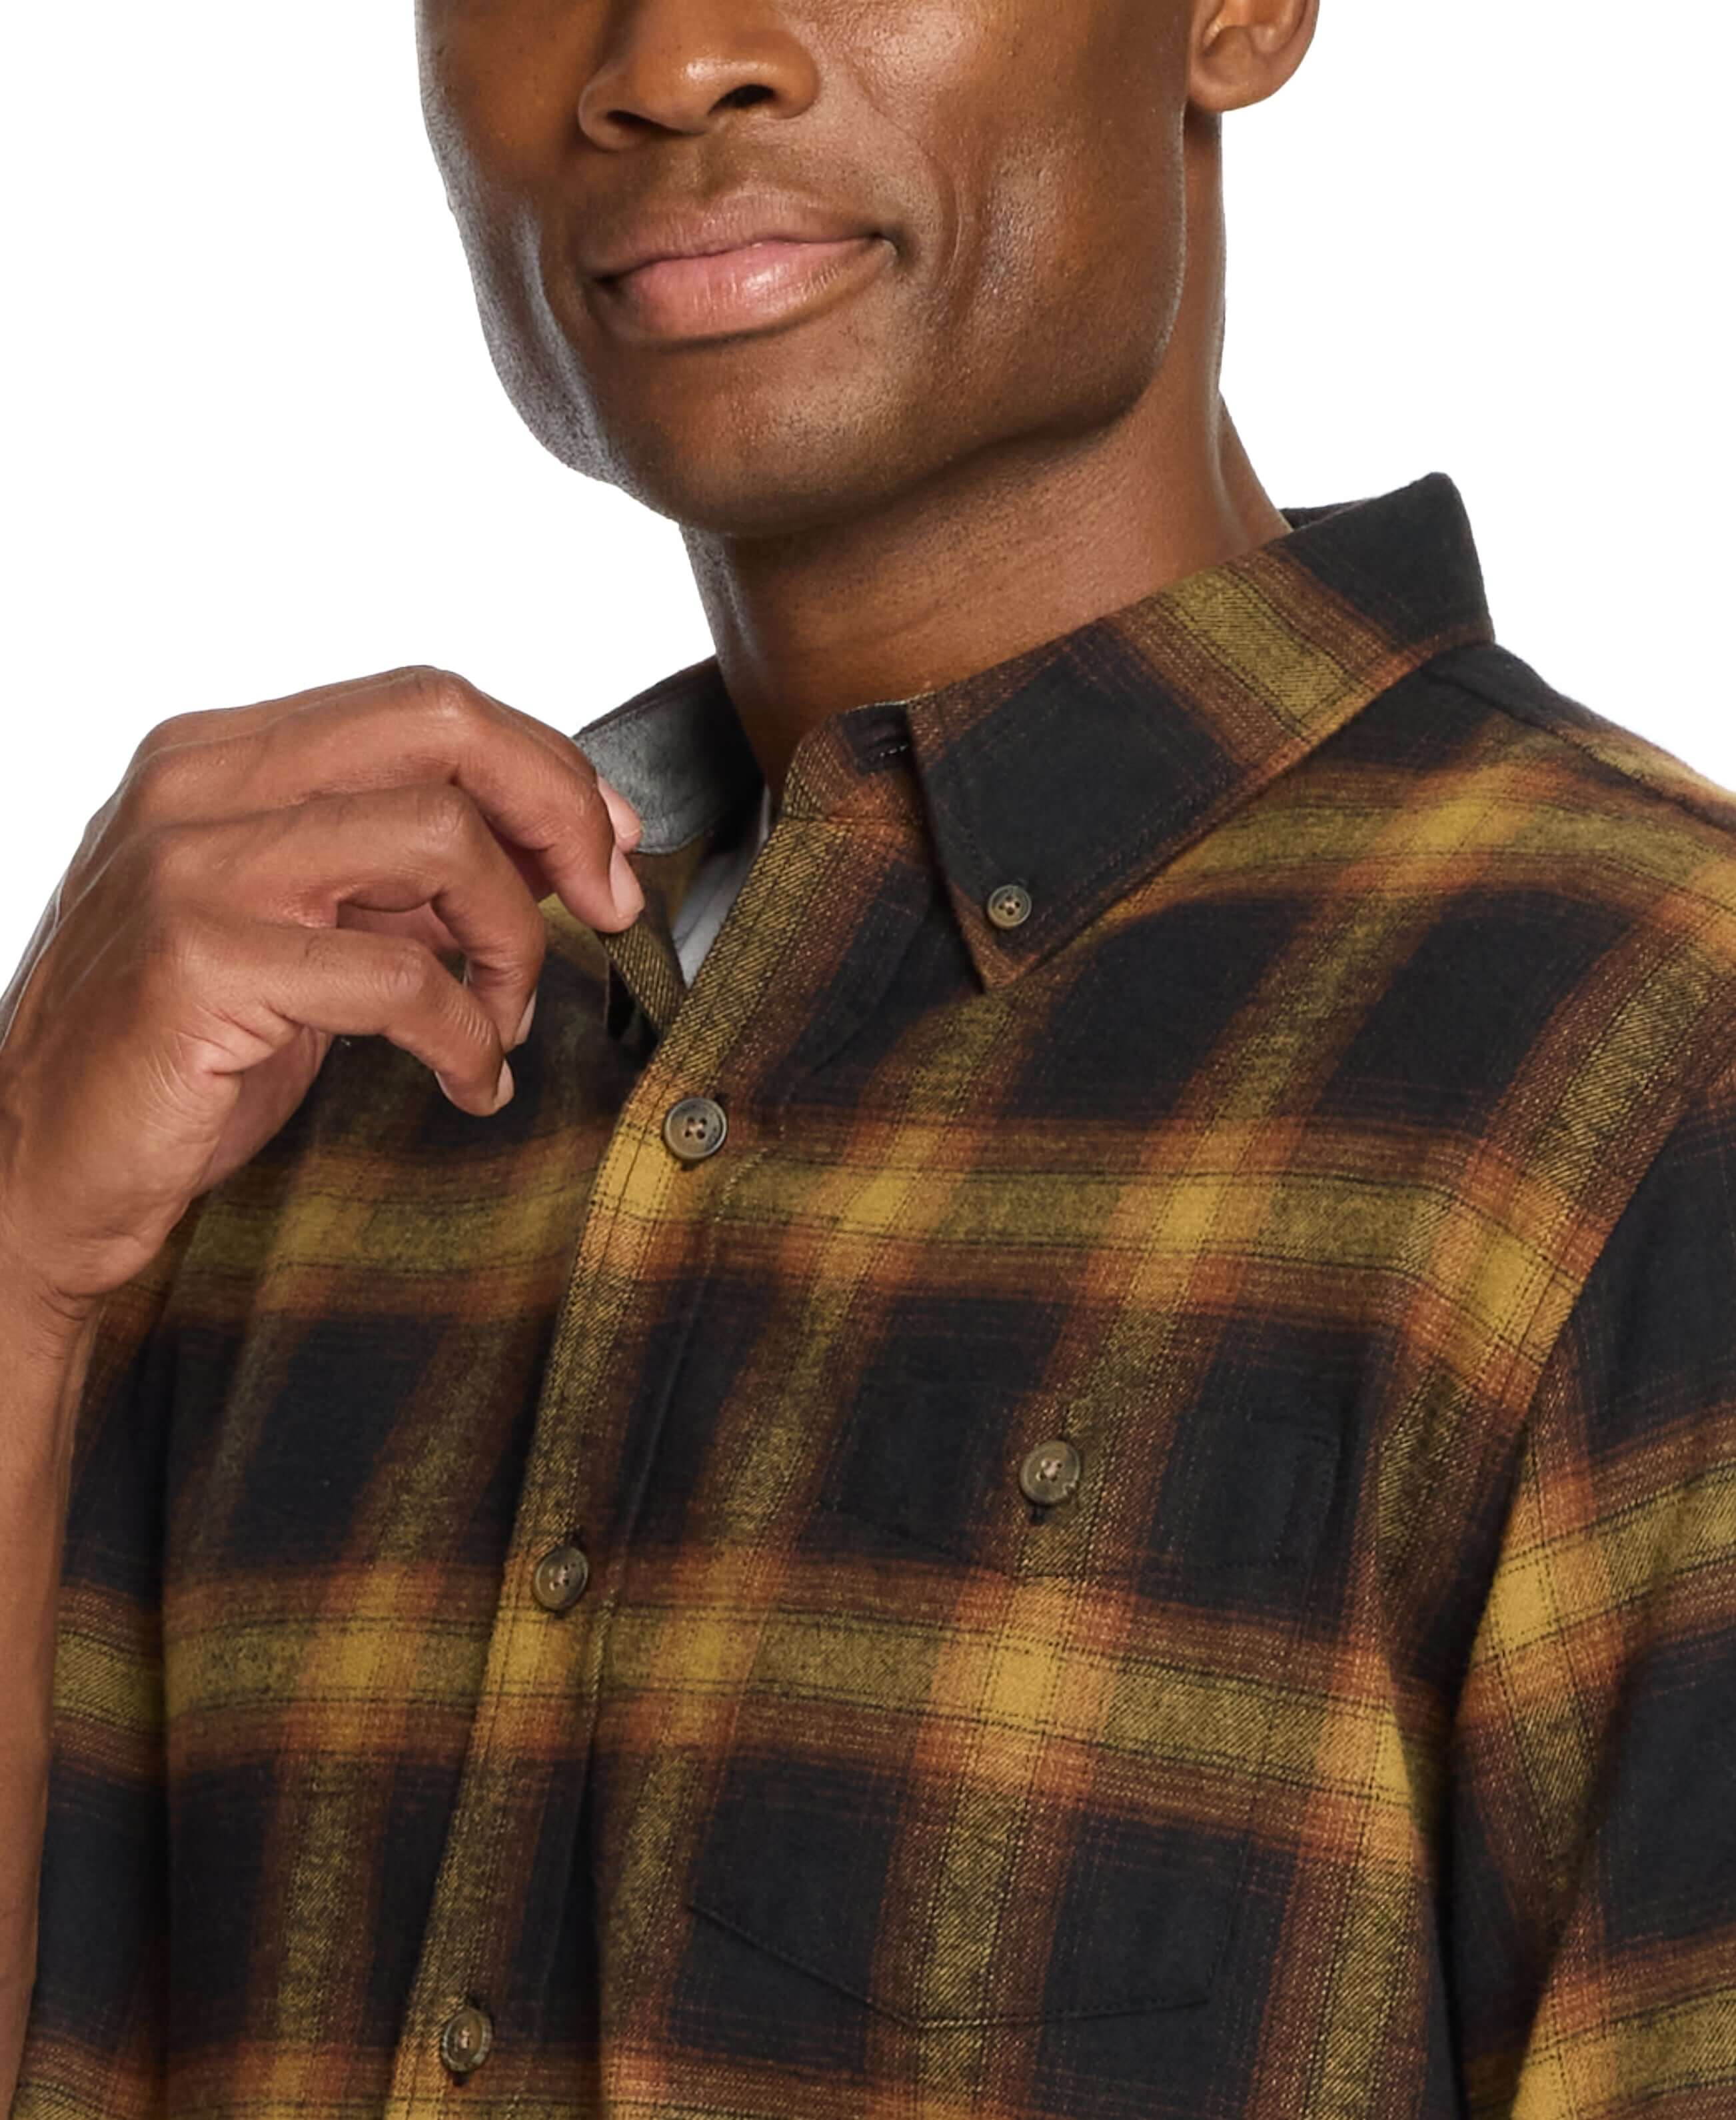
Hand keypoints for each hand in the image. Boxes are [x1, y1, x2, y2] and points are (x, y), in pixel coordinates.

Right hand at [0, 665, 643, 1321]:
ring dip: (513, 939)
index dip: (540, 764)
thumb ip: (394, 869)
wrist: (40, 1163)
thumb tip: (546, 843)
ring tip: (501, 1016)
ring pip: (438, 839)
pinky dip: (466, 1034)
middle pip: (440, 727)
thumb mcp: (298, 927)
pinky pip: (401, 974)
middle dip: (557, 810)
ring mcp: (191, 867)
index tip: (606, 838)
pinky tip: (468, 1078)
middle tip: (608, 898)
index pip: (422, 704)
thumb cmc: (176, 1051)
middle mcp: (197, 787)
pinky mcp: (200, 962)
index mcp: (221, 758)